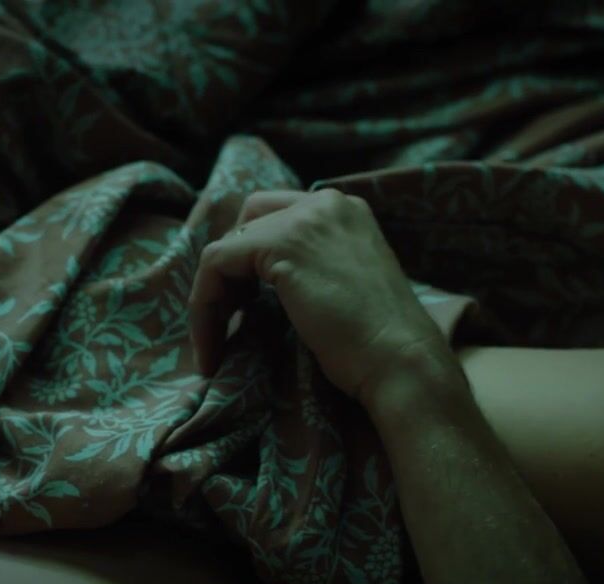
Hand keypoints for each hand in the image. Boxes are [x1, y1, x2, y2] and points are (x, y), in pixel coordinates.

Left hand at [188, 189, 452, 401]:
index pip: (274, 219)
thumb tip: (250, 284)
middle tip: (229, 325)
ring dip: (211, 300)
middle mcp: (324, 202)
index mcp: (345, 210)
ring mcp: (303, 218)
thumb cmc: (377, 345)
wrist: (400, 361)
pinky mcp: (280, 244)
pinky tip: (210, 350)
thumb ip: (308, 269)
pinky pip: (215, 266)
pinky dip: (204, 308)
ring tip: (213, 347)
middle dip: (229, 275)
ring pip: (225, 249)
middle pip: (246, 224)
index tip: (242, 314)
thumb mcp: (342, 288)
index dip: (249, 266)